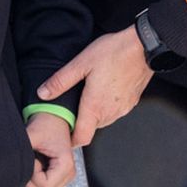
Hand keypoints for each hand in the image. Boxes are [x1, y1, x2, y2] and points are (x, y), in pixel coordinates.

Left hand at [24, 113, 75, 186]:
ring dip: (33, 181)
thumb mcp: (32, 134)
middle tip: (32, 160)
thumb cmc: (45, 122)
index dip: (32, 175)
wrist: (53, 114)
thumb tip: (7, 159)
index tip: (33, 158)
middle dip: (32, 181)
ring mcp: (64, 177)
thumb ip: (21, 149)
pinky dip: (35, 180)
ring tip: (35, 161)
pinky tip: (36, 164)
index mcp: (66, 166)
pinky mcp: (57, 177)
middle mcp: (68, 174)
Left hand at [37, 26, 151, 147]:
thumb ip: (60, 81)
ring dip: (94, 113)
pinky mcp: (131, 102)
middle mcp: (110, 112)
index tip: (63, 132)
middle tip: (71, 105)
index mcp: (95, 106)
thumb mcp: (81, 63)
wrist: (143, 47)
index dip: (70, 140)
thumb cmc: (114, 52)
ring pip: (103, 120)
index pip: (81, 138)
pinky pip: (115, 111)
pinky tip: (103, 88)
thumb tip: (43, 94)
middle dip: (80, 122)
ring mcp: (123, 109)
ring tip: (86, 94)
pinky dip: (106, 105)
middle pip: (91, 128)